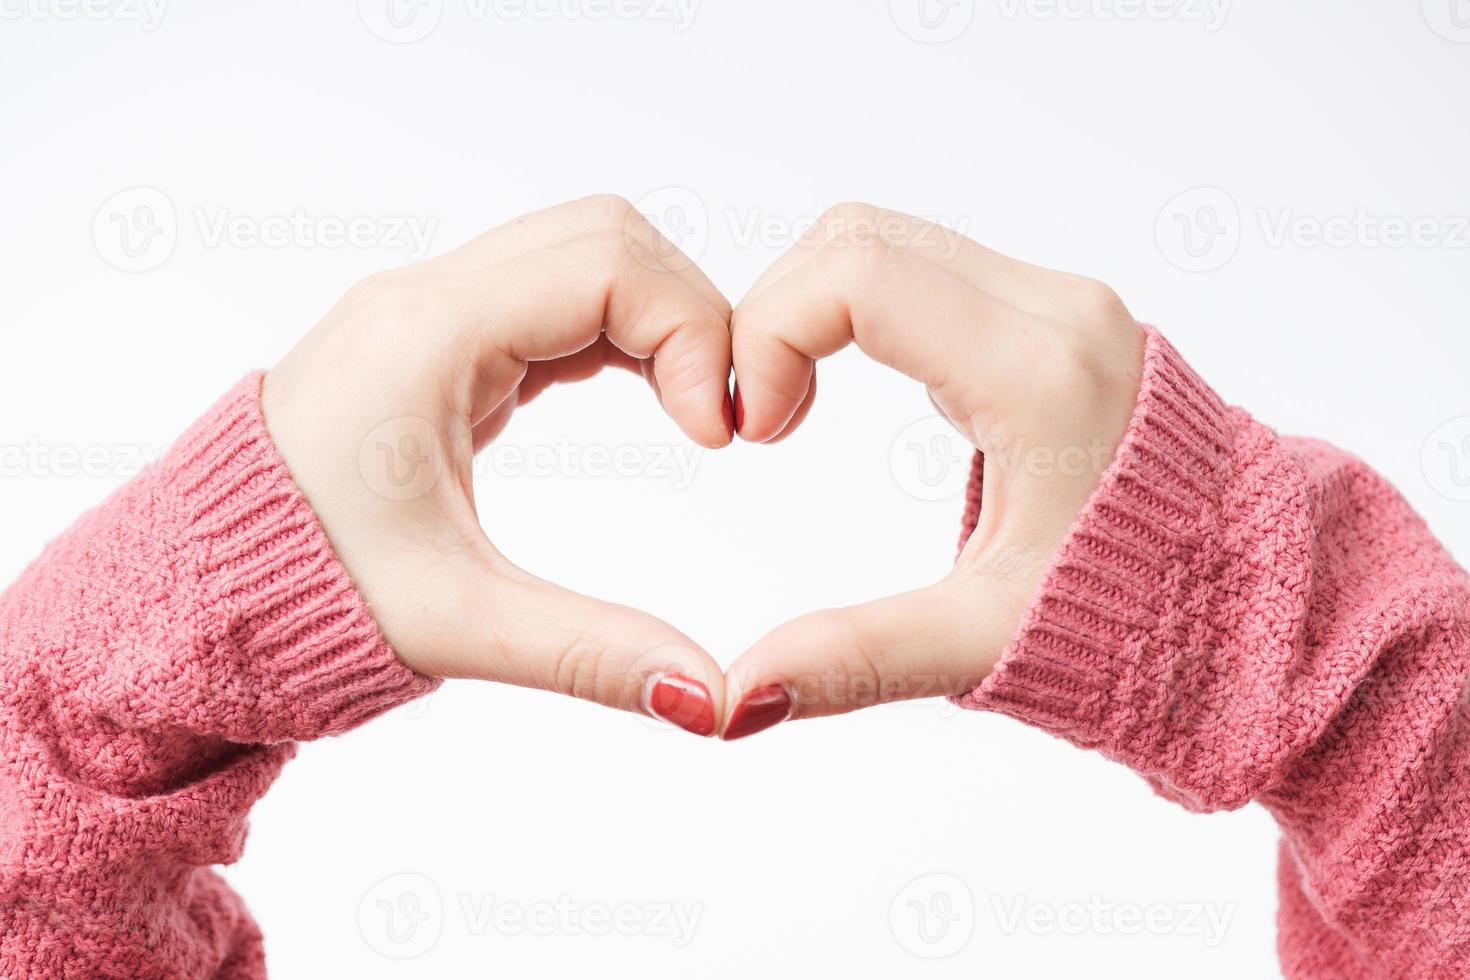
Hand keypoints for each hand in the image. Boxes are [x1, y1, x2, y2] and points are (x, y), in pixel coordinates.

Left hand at [262, 195, 733, 735]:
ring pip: (582, 252)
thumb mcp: (454, 626)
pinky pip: (552, 296)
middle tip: (720, 417)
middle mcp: (424, 299)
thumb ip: (591, 654)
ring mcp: (427, 312)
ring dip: (656, 317)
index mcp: (424, 336)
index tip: (718, 437)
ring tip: (693, 413)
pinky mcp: (437, 342)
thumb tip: (713, 700)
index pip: (608, 265)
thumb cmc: (294, 598)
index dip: (693, 334)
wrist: (194, 591)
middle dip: (689, 312)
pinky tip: (646, 398)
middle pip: (606, 234)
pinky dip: (616, 332)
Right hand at [719, 203, 1145, 739]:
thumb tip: (738, 697)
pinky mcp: (1050, 313)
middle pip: (858, 237)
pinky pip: (923, 267)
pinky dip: (856, 308)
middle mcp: (1056, 312)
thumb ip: (856, 657)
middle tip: (761, 418)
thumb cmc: (1144, 620)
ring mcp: (1059, 302)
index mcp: (1040, 376)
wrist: (1259, 594)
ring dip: (812, 305)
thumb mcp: (986, 641)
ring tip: (790, 407)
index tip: (757, 427)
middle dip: (775, 314)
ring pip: (887, 240)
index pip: (857, 275)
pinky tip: (839, 386)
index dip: (768, 332)